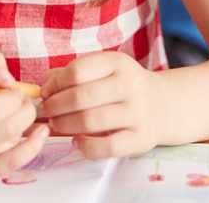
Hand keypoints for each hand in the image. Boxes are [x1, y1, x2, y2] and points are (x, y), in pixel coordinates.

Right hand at [0, 50, 47, 181]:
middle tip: (22, 100)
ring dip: (22, 125)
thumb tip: (8, 81)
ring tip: (11, 114)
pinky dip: (32, 148)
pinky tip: (40, 133)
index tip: (14, 90)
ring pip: (11, 143)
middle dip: (25, 110)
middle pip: (7, 130)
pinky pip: (11, 164)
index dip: (11, 99)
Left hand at [41, 52, 162, 158]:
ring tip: (56, 124)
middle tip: (46, 111)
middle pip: (81, 97)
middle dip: (55, 106)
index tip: (46, 92)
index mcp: (117, 62)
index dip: (55, 84)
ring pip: (91, 121)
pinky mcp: (142, 138)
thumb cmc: (122, 86)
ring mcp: (138, 112)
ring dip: (65, 125)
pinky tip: (77, 142)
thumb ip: (71, 74)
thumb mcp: (103, 70)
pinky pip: (107, 147)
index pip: (77, 71)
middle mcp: (130, 84)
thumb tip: (44, 87)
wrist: (163, 105)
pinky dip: (86, 147)